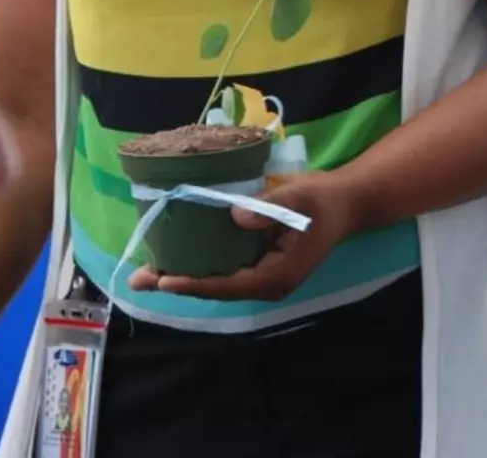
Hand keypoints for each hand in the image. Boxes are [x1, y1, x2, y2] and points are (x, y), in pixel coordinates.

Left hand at [127, 170, 366, 300]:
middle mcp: (266, 283)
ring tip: (146, 272)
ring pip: (217, 282)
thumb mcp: (301, 197)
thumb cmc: (325, 200)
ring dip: (183, 276)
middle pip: (216, 289)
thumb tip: (234, 216)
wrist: (347, 201)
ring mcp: (262, 276)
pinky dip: (199, 266)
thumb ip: (269, 207)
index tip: (165, 280)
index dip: (195, 284)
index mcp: (278, 275)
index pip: (228, 285)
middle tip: (138, 279)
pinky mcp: (259, 265)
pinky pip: (225, 271)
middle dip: (178, 283)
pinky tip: (176, 257)